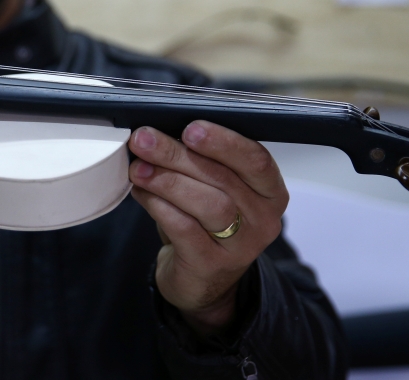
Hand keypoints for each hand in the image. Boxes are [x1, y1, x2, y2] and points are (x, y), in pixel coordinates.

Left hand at [127, 121, 287, 336]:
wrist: (202, 281)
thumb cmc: (205, 223)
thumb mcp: (212, 189)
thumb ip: (197, 161)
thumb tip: (158, 133)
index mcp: (269, 191)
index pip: (256, 160)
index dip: (224, 142)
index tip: (191, 128)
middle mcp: (263, 219)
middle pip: (223, 178)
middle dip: (178, 155)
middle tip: (145, 140)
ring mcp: (241, 246)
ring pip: (208, 204)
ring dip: (167, 180)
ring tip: (138, 168)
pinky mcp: (211, 265)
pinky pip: (184, 229)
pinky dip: (159, 206)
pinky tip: (142, 193)